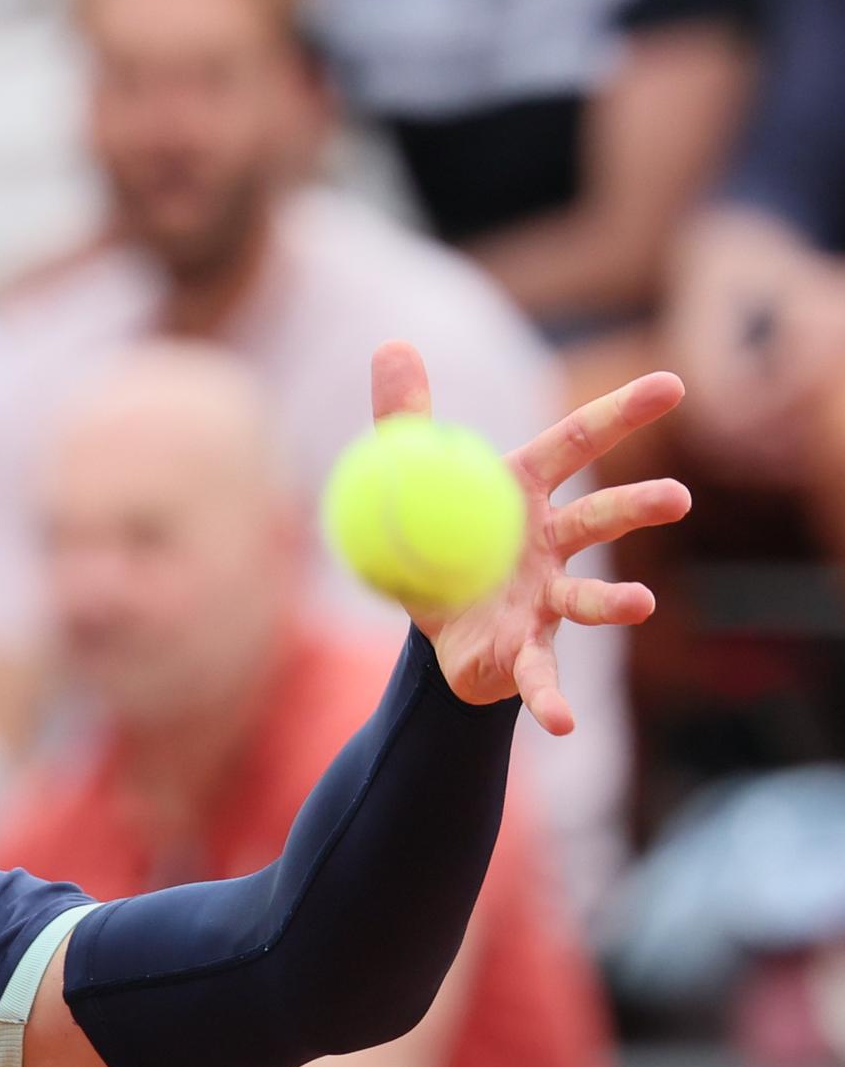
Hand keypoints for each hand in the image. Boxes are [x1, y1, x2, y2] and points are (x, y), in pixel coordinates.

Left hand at [371, 341, 690, 733]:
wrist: (434, 626)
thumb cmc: (437, 537)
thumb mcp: (409, 478)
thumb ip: (404, 419)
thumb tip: (390, 343)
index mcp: (525, 492)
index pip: (577, 443)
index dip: (622, 413)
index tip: (673, 383)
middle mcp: (551, 544)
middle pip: (599, 520)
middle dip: (637, 506)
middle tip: (675, 497)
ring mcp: (547, 601)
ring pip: (588, 598)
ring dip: (615, 601)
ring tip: (640, 604)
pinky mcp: (527, 653)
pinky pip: (543, 676)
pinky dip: (552, 699)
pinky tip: (565, 722)